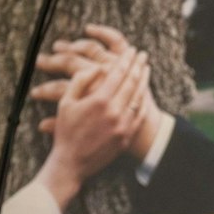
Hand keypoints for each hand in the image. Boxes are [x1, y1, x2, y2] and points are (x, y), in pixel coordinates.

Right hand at [28, 44, 151, 208]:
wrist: (73, 162)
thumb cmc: (66, 130)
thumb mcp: (66, 102)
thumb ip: (80, 81)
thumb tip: (97, 67)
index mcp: (99, 101)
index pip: (117, 74)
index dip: (126, 60)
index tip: (132, 51)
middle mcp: (115, 112)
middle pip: (131, 83)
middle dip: (138, 66)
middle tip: (143, 54)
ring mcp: (124, 125)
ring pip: (138, 98)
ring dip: (144, 81)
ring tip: (147, 68)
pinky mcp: (127, 136)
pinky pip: (139, 114)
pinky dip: (143, 100)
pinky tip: (144, 92)